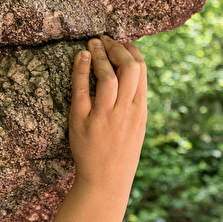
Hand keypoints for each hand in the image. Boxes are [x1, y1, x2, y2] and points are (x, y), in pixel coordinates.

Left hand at [69, 36, 146, 198]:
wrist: (106, 181)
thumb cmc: (121, 152)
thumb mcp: (136, 125)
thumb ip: (134, 101)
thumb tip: (131, 72)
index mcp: (139, 111)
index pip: (141, 71)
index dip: (131, 51)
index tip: (121, 43)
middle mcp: (125, 112)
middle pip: (128, 68)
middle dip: (116, 48)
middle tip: (104, 40)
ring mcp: (104, 117)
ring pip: (107, 76)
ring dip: (100, 55)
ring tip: (92, 44)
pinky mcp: (82, 121)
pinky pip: (81, 89)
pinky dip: (81, 69)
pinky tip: (81, 57)